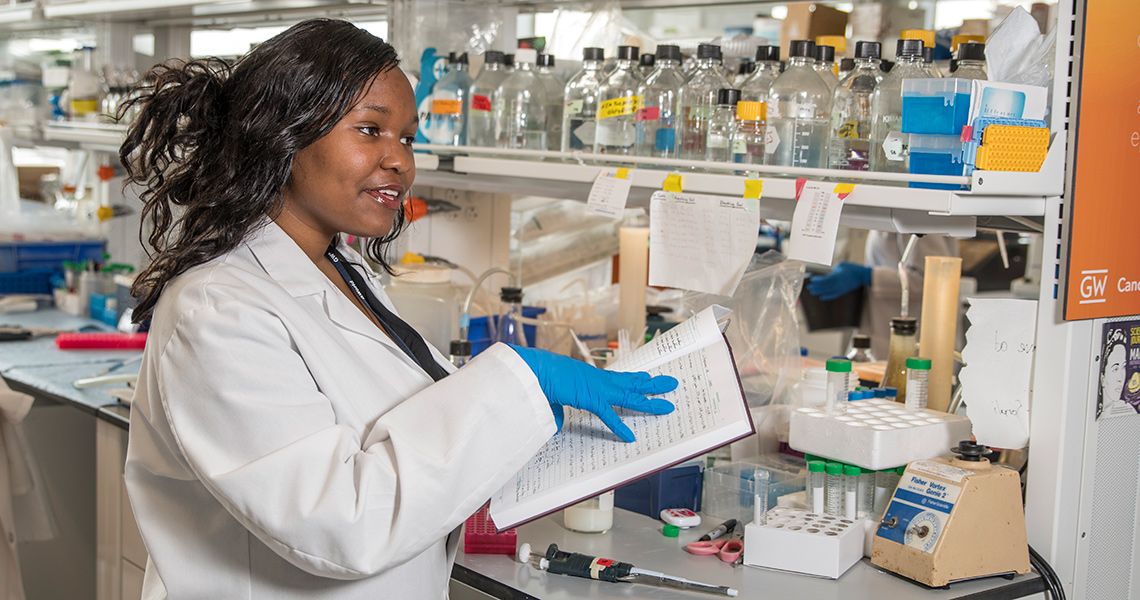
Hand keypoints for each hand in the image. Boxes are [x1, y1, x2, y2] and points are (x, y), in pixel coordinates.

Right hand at [510, 345, 676, 442]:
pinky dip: (619, 427)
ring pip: (630, 395)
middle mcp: (599, 379)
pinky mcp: (590, 398)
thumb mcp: (554, 395)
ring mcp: (597, 387)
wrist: (533, 369)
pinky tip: (630, 438)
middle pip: (632, 382)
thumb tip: (555, 424)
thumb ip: (558, 411)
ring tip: (667, 405)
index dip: (636, 379)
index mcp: (592, 377)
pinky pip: (608, 415)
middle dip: (653, 384)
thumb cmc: (540, 376)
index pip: (620, 378)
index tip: (649, 378)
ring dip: (649, 400)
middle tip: (671, 383)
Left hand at [807, 262, 871, 300]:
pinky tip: (821, 297)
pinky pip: (834, 295)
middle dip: (816, 287)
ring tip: (812, 291)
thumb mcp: (842, 264)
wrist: (863, 276)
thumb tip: (827, 272)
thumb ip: (834, 268)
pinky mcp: (843, 291)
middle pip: (825, 286)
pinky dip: (827, 296)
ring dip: (819, 292)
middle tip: (809, 287)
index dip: (818, 280)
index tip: (812, 280)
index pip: (826, 279)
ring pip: (828, 291)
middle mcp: (839, 283)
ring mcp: (841, 288)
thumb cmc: (853, 268)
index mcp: (838, 276)